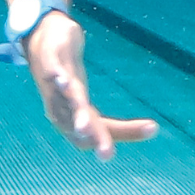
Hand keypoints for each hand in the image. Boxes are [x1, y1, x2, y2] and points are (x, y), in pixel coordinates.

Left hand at [23, 12, 158, 159]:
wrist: (39, 41)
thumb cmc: (68, 79)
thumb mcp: (92, 103)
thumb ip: (114, 121)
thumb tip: (155, 131)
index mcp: (71, 120)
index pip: (95, 134)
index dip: (118, 136)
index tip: (151, 130)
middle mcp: (60, 106)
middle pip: (78, 124)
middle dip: (93, 137)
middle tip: (108, 153)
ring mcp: (53, 82)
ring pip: (66, 99)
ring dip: (75, 112)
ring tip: (83, 127)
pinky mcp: (50, 58)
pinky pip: (52, 68)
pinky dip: (56, 76)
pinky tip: (62, 79)